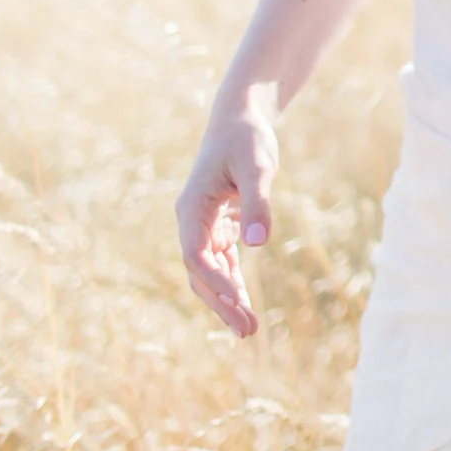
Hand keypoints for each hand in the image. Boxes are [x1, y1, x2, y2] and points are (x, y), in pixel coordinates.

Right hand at [174, 92, 278, 336]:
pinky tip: (246, 305)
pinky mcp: (220, 225)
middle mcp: (193, 221)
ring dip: (227, 300)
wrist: (241, 119)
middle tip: (246, 330)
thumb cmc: (247, 138)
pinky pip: (223, 262)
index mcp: (192, 208)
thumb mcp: (258, 166)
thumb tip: (257, 244)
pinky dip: (233, 282)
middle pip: (200, 272)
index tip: (237, 299)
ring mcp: (204, 225)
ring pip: (211, 272)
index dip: (215, 280)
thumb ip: (258, 202)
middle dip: (221, 303)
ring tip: (249, 330)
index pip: (196, 254)